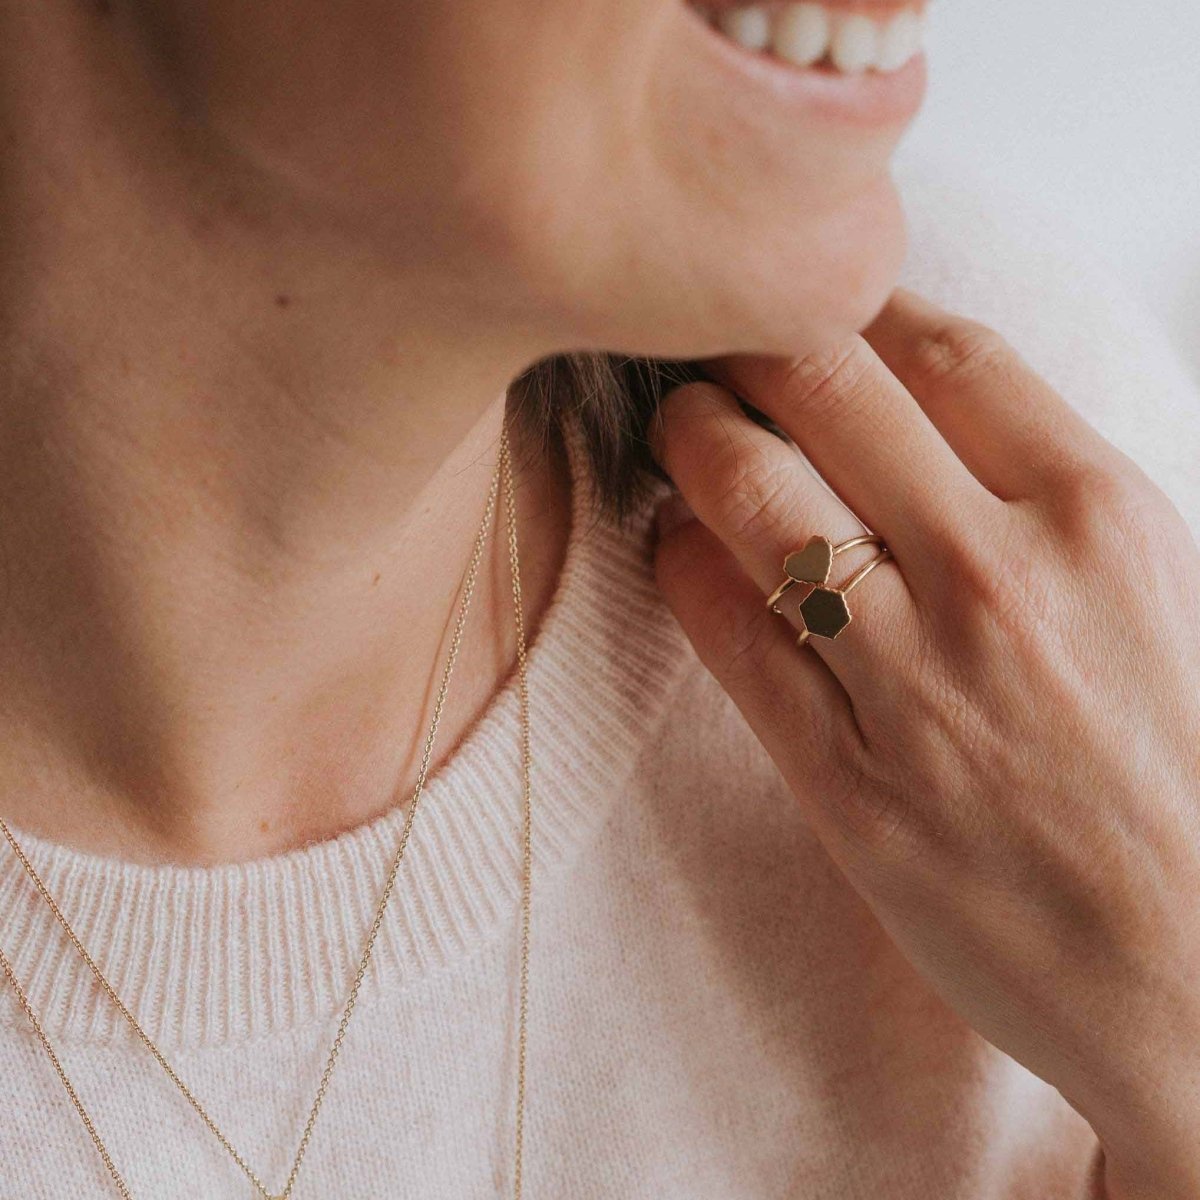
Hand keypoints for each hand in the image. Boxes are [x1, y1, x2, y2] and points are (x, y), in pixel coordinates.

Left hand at [649, 288, 1199, 1199]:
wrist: (1197, 976)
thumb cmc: (1187, 780)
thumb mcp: (1163, 595)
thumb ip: (1051, 496)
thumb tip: (935, 417)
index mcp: (1099, 516)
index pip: (945, 350)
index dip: (854, 304)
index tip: (808, 300)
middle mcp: (997, 579)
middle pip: (827, 392)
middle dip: (748, 344)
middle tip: (711, 342)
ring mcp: (912, 681)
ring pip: (753, 500)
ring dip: (695, 441)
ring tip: (679, 428)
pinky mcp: (845, 782)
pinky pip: (727, 636)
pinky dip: (683, 567)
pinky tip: (675, 544)